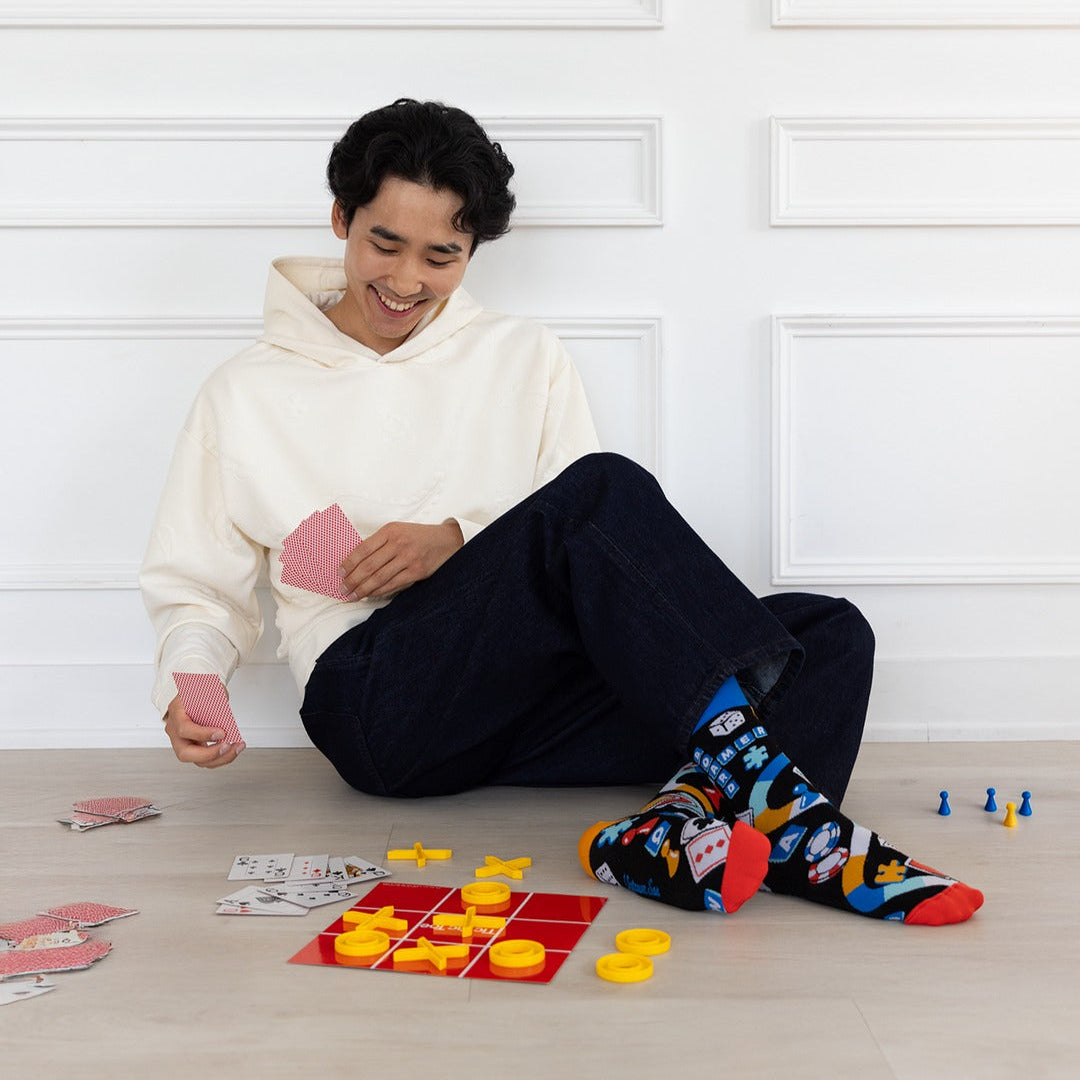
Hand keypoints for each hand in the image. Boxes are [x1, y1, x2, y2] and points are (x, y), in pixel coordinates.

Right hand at [163, 694, 245, 767]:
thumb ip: (213, 704)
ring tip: (238, 747)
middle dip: (209, 754)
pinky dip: (223, 757)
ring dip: (221, 758)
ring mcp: (184, 742)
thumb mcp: (207, 690)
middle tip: (227, 746)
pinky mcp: (196, 748)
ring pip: (198, 760)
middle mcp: (176, 732)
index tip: (221, 733)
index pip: (184, 730)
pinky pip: (207, 759)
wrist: (198, 693)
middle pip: (185, 753)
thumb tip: (225, 721)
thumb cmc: (201, 691)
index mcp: (176, 714)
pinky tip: (235, 749)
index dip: (202, 734)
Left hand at [340, 519, 462, 599]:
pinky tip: (370, 595)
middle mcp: (398, 543)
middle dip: (352, 580)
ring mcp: (408, 558)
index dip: (348, 563)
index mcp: (390, 530)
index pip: (363, 549)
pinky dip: (379, 591)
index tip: (340, 573)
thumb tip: (355, 562)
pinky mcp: (417, 571)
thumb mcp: (399, 531)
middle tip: (342, 589)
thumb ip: (380, 543)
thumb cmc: (419, 537)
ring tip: (352, 596)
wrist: (447, 541)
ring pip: (379, 577)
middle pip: (368, 565)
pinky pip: (392, 584)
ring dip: (362, 589)